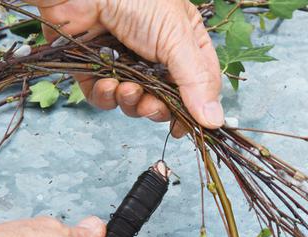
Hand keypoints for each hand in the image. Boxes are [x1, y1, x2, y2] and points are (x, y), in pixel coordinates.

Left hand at [28, 0, 223, 136]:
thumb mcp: (175, 37)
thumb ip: (195, 82)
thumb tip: (214, 121)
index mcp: (183, 41)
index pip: (198, 84)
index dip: (194, 109)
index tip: (186, 127)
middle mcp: (155, 53)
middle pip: (165, 99)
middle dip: (157, 108)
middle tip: (151, 105)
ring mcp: (124, 60)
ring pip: (134, 102)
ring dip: (131, 102)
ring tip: (126, 88)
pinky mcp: (93, 67)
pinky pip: (103, 97)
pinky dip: (105, 97)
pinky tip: (106, 83)